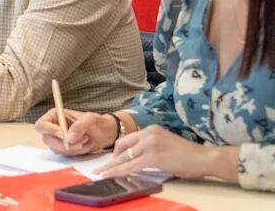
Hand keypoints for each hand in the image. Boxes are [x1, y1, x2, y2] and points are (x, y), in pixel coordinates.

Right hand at [34, 108, 117, 155]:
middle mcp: (52, 128)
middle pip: (47, 139)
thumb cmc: (97, 122)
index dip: (49, 130)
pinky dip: (75, 152)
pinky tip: (83, 146)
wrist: (104, 134)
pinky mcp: (62, 149)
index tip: (62, 134)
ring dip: (72, 148)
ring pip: (56, 148)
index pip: (41, 125)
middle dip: (64, 143)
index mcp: (54, 116)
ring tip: (85, 140)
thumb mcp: (90, 119)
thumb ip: (80, 126)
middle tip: (80, 141)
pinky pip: (64, 154)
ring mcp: (56, 140)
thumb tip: (68, 138)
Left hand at [96, 125, 217, 179]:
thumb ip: (149, 146)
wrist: (203, 158)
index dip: (117, 150)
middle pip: (122, 146)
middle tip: (102, 168)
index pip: (127, 139)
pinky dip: (119, 171)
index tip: (111, 159)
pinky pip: (131, 166)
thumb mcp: (164, 143)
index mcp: (150, 129)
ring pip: (124, 157)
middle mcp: (148, 134)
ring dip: (112, 167)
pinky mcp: (152, 157)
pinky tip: (111, 175)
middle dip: (111, 159)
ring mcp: (149, 144)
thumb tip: (135, 157)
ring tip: (102, 173)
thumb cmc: (187, 154)